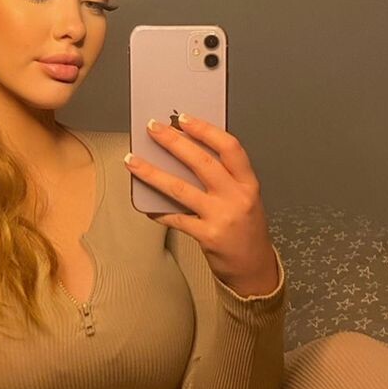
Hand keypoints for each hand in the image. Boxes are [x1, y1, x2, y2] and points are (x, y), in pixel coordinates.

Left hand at [124, 114, 278, 295]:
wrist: (254, 269)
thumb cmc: (247, 230)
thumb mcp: (245, 198)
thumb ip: (225, 178)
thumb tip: (185, 153)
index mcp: (248, 183)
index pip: (229, 147)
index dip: (206, 130)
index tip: (184, 118)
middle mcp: (237, 197)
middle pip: (201, 162)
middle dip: (173, 142)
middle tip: (153, 128)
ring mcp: (222, 217)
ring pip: (180, 188)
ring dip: (152, 172)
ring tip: (133, 161)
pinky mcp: (207, 236)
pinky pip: (175, 218)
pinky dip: (158, 210)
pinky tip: (145, 204)